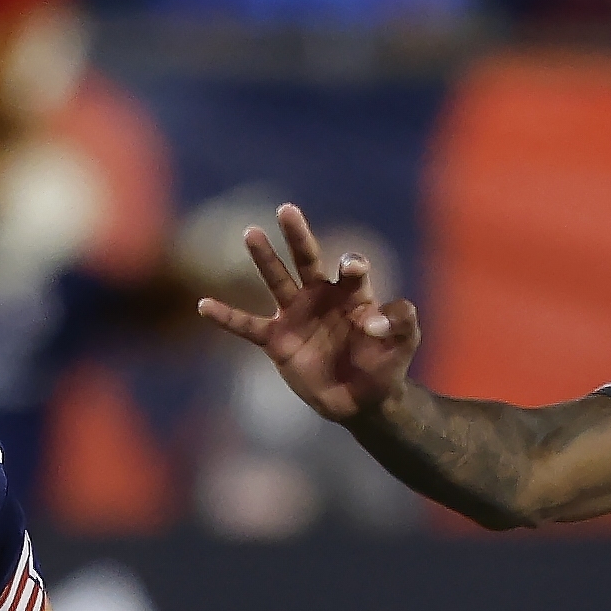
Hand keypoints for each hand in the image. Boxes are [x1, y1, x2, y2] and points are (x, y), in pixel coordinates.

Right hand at [194, 204, 419, 424]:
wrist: (364, 400)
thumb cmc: (386, 365)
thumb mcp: (406, 342)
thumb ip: (403, 321)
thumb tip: (375, 318)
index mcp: (354, 293)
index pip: (350, 267)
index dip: (351, 266)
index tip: (353, 274)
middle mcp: (321, 296)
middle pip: (307, 259)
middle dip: (298, 235)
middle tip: (287, 209)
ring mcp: (296, 316)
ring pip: (276, 281)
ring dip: (264, 258)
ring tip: (251, 233)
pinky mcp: (277, 341)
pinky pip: (247, 326)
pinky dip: (226, 317)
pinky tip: (204, 305)